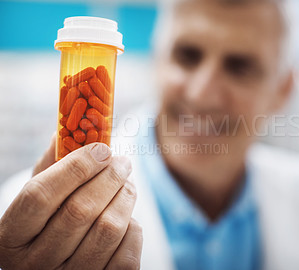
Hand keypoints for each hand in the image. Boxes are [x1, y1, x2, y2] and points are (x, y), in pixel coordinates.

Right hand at [0, 136, 142, 269]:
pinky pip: (127, 249)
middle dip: (109, 177)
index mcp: (11, 237)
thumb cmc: (51, 222)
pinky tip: (126, 216)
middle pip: (80, 210)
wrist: (60, 265)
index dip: (75, 167)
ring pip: (109, 228)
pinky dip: (132, 226)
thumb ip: (51, 164)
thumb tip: (66, 128)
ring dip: (125, 196)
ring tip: (127, 182)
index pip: (40, 195)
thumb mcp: (41, 196)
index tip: (101, 149)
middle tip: (122, 161)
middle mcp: (34, 264)